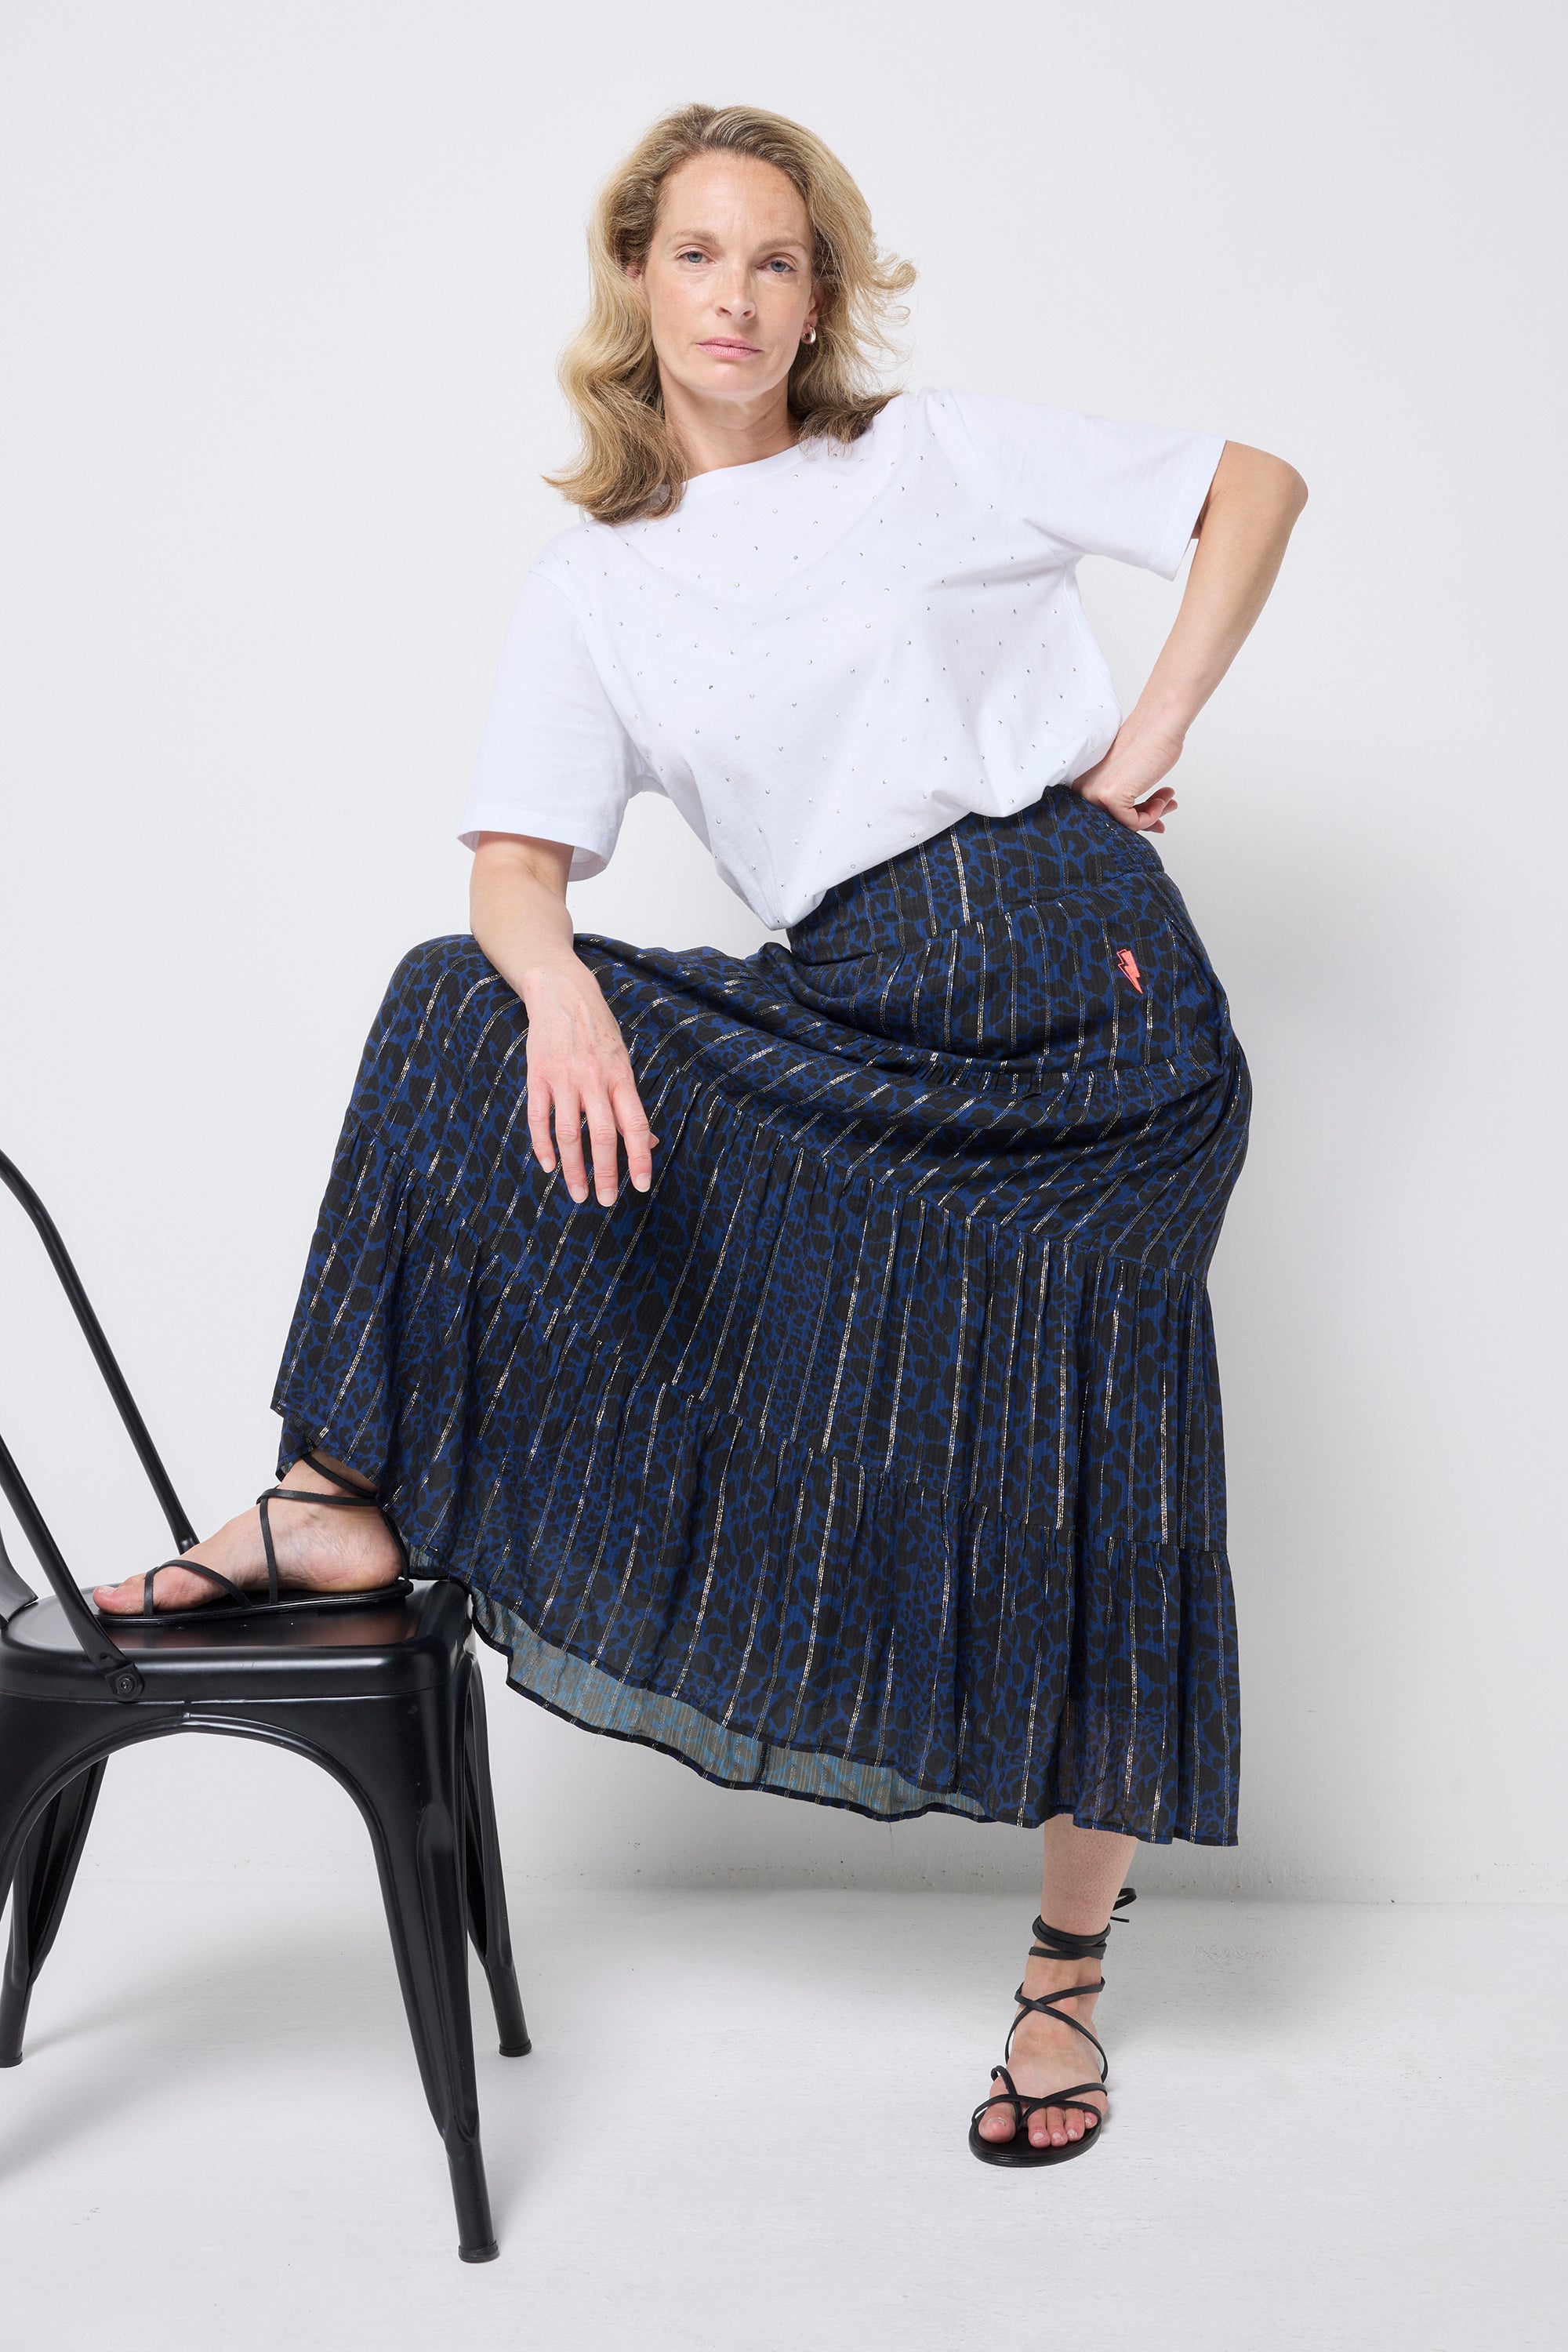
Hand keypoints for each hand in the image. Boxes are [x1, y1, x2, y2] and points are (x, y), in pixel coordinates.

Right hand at [522, 955, 657, 1205]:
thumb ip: (631, 1103)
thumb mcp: (623, 1062)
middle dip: (606, 1173)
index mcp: (620, 1077)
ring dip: (573, 1168)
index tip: (641, 1186)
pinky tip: (548, 1166)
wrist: (562, 993)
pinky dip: (543, 1145)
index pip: (635, 1125)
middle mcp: (594, 1079)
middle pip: (602, 1135)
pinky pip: (538, 1118)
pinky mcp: (537, 1076)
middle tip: (605, 1201)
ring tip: (578, 1193)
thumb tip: (649, 1143)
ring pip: (569, 1133)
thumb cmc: (599, 1032)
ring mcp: (563, 1078)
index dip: (640, 1159)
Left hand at [1069, 722, 1185, 833]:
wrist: (1159, 724)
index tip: (1154, 812)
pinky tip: (1161, 800)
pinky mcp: (1109, 796)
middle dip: (1145, 817)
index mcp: (1085, 784)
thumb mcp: (1130, 778)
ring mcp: (1095, 793)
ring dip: (1152, 815)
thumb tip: (1135, 822)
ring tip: (1166, 800)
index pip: (1107, 816)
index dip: (1134, 817)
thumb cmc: (1148, 745)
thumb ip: (1125, 800)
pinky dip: (1151, 816)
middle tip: (1165, 806)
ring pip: (1123, 824)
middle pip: (1115, 822)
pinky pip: (1133, 823)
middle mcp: (1084, 790)